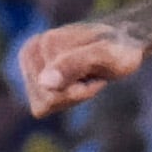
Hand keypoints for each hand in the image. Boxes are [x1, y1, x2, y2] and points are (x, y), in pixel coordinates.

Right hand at [17, 15, 151, 116]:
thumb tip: (45, 81)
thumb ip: (74, 64)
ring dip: (72, 95)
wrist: (121, 45)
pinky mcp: (34, 81)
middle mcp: (29, 53)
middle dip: (76, 93)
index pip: (53, 91)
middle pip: (47, 100)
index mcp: (41, 44)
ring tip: (85, 76)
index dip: (81, 89)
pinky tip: (78, 82)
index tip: (96, 71)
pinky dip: (67, 98)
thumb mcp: (104, 56)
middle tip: (92, 74)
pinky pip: (45, 107)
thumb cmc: (117, 49)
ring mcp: (30, 67)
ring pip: (45, 104)